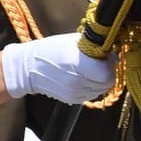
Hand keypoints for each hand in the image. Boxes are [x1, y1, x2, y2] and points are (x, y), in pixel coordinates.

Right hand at [0, 33, 115, 103]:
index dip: (109, 66)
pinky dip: (89, 88)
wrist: (27, 67)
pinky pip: (90, 95)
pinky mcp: (71, 99)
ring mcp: (74, 92)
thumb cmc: (50, 50)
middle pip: (106, 83)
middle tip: (98, 65)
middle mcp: (77, 81)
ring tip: (88, 71)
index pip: (107, 74)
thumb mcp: (72, 41)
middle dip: (105, 74)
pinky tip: (81, 78)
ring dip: (98, 82)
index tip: (104, 59)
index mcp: (79, 64)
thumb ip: (94, 48)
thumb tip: (112, 56)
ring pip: (99, 90)